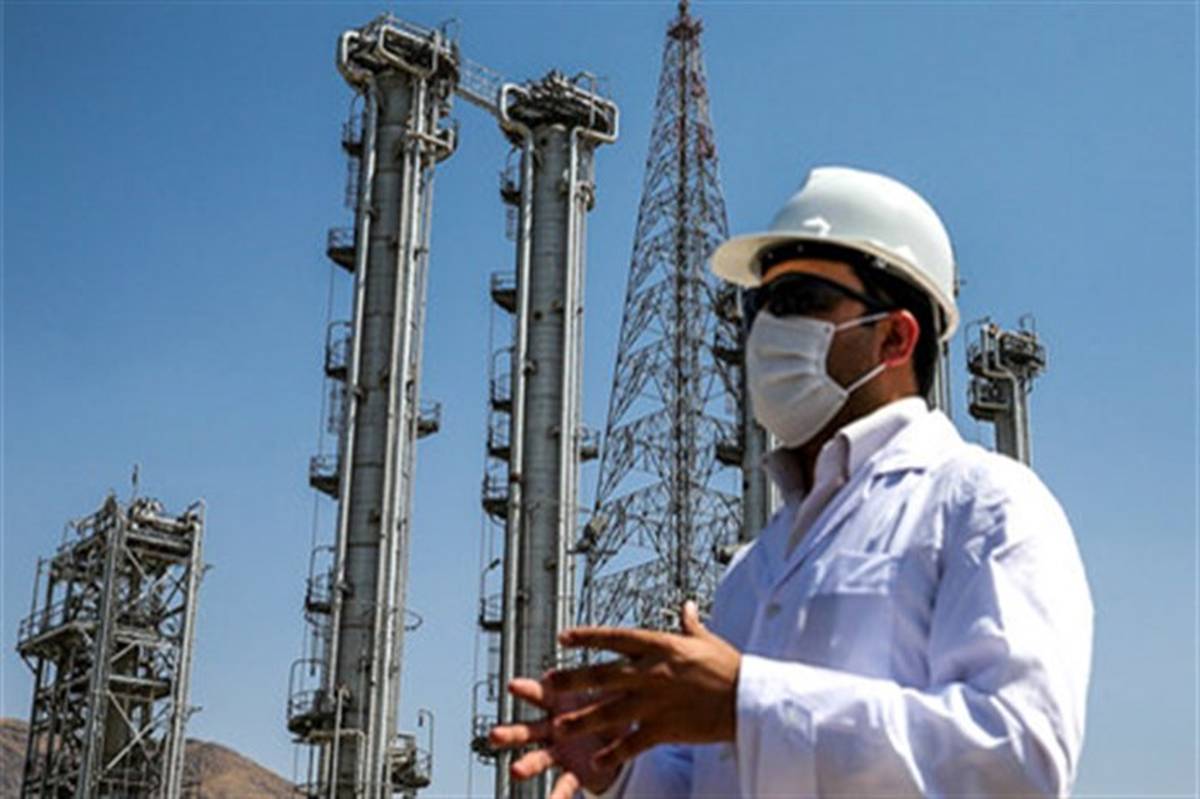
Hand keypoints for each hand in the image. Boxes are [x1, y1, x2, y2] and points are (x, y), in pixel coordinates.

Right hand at [488, 676, 625, 798]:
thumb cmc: (610, 707)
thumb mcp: (611, 688)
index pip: (538, 695)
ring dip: (525, 765)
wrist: (620, 739)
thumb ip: (607, 673)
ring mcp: (560, 752)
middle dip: (510, 733)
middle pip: (527, 730)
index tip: (512, 685)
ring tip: (514, 771)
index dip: (525, 690)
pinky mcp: (573, 772)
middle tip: (493, 735)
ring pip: (538, 758)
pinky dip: (557, 795)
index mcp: (560, 704)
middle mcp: (553, 729)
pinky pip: (564, 784)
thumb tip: (616, 647)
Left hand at [546, 600, 740, 770]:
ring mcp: (655, 702)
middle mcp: (651, 672)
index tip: (563, 637)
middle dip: (571, 680)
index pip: (614, 638)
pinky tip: (597, 763)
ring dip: (581, 720)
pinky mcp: (664, 728)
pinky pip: (632, 743)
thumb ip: (690, 625)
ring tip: (558, 728)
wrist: (749, 699)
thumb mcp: (707, 641)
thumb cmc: (729, 667)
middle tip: (546, 685)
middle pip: (601, 675)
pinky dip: (613, 754)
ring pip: (609, 711)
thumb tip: (687, 607)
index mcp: (660, 646)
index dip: (586, 637)